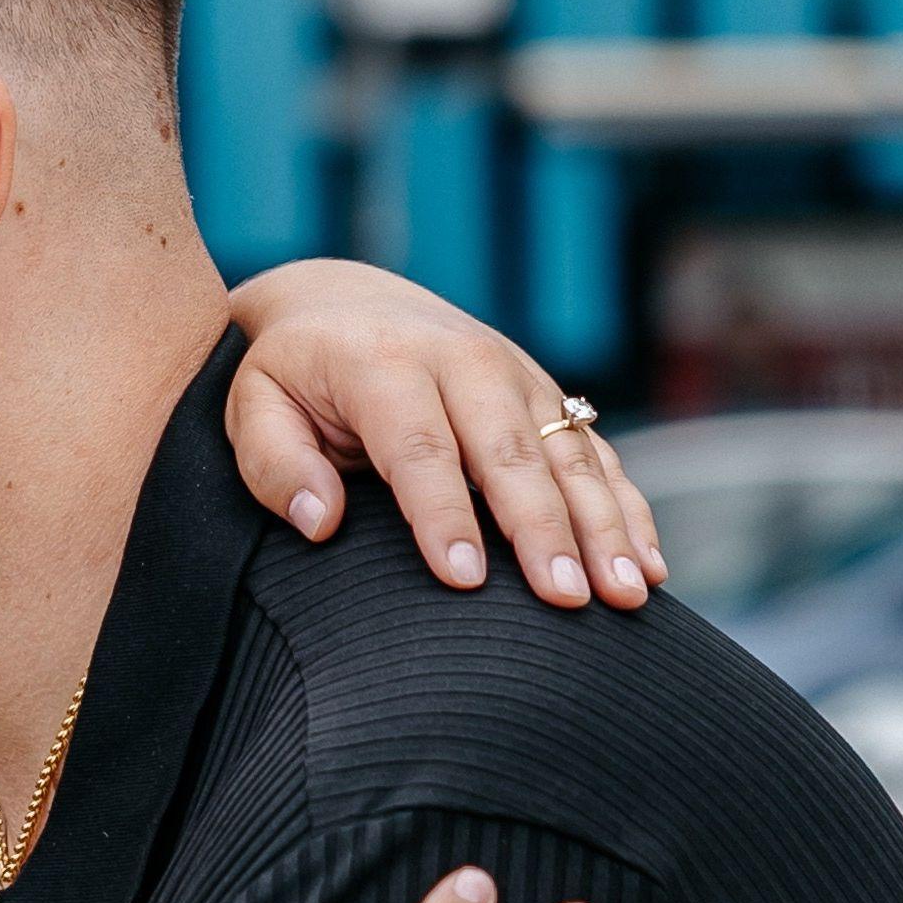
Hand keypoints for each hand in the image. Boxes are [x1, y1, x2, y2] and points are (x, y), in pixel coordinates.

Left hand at [223, 260, 663, 609]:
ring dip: (602, 526)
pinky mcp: (548, 397)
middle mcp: (463, 361)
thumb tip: (318, 520)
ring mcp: (517, 376)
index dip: (443, 515)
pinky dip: (628, 509)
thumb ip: (273, 462)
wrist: (344, 302)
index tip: (465, 581)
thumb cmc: (291, 376)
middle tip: (567, 599)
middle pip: (511, 453)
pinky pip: (598, 455)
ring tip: (624, 594)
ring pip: (569, 455)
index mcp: (384, 364)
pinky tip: (649, 567)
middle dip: (543, 529)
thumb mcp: (253, 406)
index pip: (420, 448)